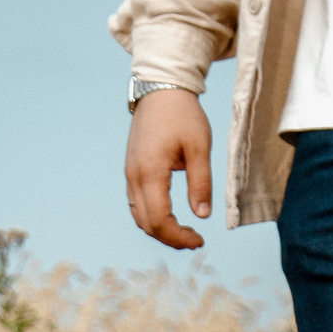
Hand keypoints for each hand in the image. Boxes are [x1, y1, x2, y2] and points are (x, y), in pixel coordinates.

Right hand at [124, 89, 211, 249]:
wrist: (161, 91)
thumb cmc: (183, 115)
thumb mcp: (200, 147)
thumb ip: (201, 183)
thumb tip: (202, 215)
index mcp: (151, 171)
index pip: (160, 219)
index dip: (178, 237)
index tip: (199, 240)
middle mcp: (134, 176)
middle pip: (146, 223)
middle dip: (170, 238)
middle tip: (195, 240)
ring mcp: (130, 174)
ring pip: (139, 216)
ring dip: (160, 230)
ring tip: (185, 232)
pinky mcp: (131, 171)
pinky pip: (137, 204)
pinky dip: (152, 217)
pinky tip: (171, 216)